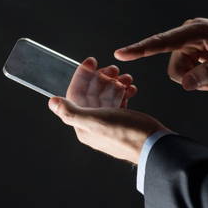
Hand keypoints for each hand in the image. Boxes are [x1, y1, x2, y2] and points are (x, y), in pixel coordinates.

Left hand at [49, 56, 167, 163]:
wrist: (155, 145)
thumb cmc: (128, 135)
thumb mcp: (96, 121)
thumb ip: (72, 112)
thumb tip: (52, 102)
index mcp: (84, 126)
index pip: (76, 95)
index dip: (82, 76)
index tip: (92, 61)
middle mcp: (94, 125)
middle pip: (92, 94)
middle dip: (102, 78)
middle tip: (114, 68)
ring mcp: (110, 123)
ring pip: (107, 96)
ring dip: (115, 83)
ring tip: (126, 77)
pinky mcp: (124, 121)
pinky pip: (119, 102)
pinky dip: (124, 92)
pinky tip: (131, 88)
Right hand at [114, 18, 207, 90]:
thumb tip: (185, 84)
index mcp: (195, 31)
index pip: (162, 42)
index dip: (140, 49)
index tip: (121, 54)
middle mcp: (189, 37)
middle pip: (174, 68)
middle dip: (192, 80)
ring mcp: (192, 46)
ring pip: (181, 74)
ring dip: (199, 82)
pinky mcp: (196, 54)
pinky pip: (189, 74)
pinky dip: (202, 81)